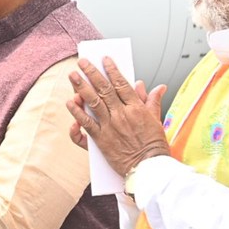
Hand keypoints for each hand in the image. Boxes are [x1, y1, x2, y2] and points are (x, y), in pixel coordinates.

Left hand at [65, 56, 169, 176]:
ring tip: (73, 76)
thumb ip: (153, 101)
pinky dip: (77, 114)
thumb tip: (157, 87)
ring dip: (81, 88)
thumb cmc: (153, 147)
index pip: (122, 83)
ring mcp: (110, 127)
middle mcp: (121, 115)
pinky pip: (86, 124)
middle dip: (92, 73)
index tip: (105, 59)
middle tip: (83, 62)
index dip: (112, 70)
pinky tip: (70, 103)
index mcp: (136, 108)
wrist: (149, 169)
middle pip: (104, 89)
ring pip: (93, 102)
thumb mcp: (157, 120)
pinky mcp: (101, 140)